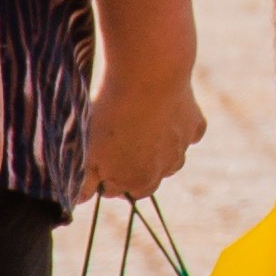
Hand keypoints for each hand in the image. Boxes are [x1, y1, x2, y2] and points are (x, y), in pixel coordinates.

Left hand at [89, 53, 208, 203]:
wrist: (149, 75)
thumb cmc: (111, 113)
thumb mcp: (88, 150)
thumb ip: (83, 180)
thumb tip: (80, 200)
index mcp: (137, 182)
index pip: (117, 190)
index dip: (104, 174)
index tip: (96, 154)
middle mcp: (164, 171)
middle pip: (147, 179)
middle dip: (133, 166)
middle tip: (117, 139)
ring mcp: (182, 149)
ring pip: (171, 159)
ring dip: (158, 151)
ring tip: (140, 125)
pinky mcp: (195, 126)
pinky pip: (190, 134)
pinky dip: (180, 129)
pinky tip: (167, 114)